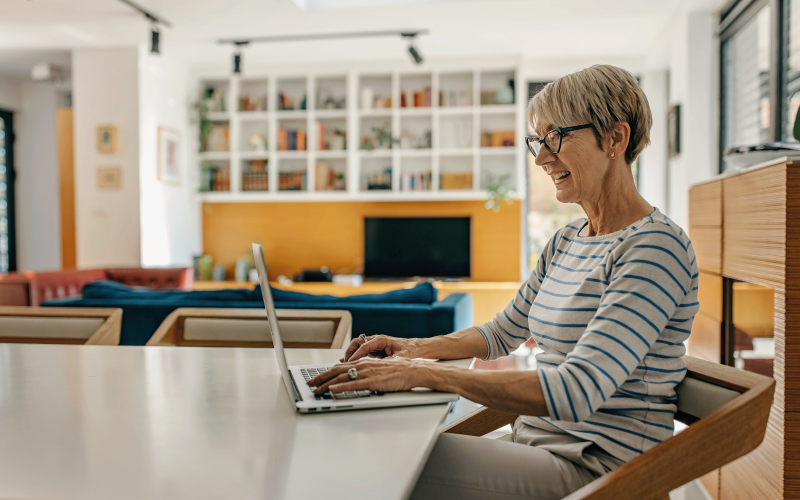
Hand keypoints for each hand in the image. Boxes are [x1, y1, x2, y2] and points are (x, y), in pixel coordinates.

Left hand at [306, 357, 433, 394]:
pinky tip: (333, 390)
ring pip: (342, 377)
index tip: (315, 379)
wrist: (412, 370)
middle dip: (320, 378)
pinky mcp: (373, 382)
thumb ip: (365, 373)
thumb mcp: (378, 370)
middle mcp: (362, 365)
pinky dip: (342, 387)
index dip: (325, 373)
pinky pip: (354, 384)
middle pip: (336, 371)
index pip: (339, 367)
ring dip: (327, 384)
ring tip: (316, 390)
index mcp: (363, 362)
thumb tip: (355, 379)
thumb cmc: (398, 371)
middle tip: (309, 384)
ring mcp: (367, 373)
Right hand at [340, 335, 418, 362]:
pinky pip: (364, 353)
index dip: (356, 354)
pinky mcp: (379, 351)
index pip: (364, 345)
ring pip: (359, 347)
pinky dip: (357, 357)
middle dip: (349, 351)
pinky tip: (352, 364)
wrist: (421, 349)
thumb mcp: (399, 358)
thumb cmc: (413, 351)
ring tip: (344, 363)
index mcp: (382, 340)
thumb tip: (376, 367)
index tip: (350, 362)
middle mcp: (378, 340)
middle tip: (344, 362)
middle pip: (358, 342)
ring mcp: (377, 345)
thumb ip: (386, 361)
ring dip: (352, 354)